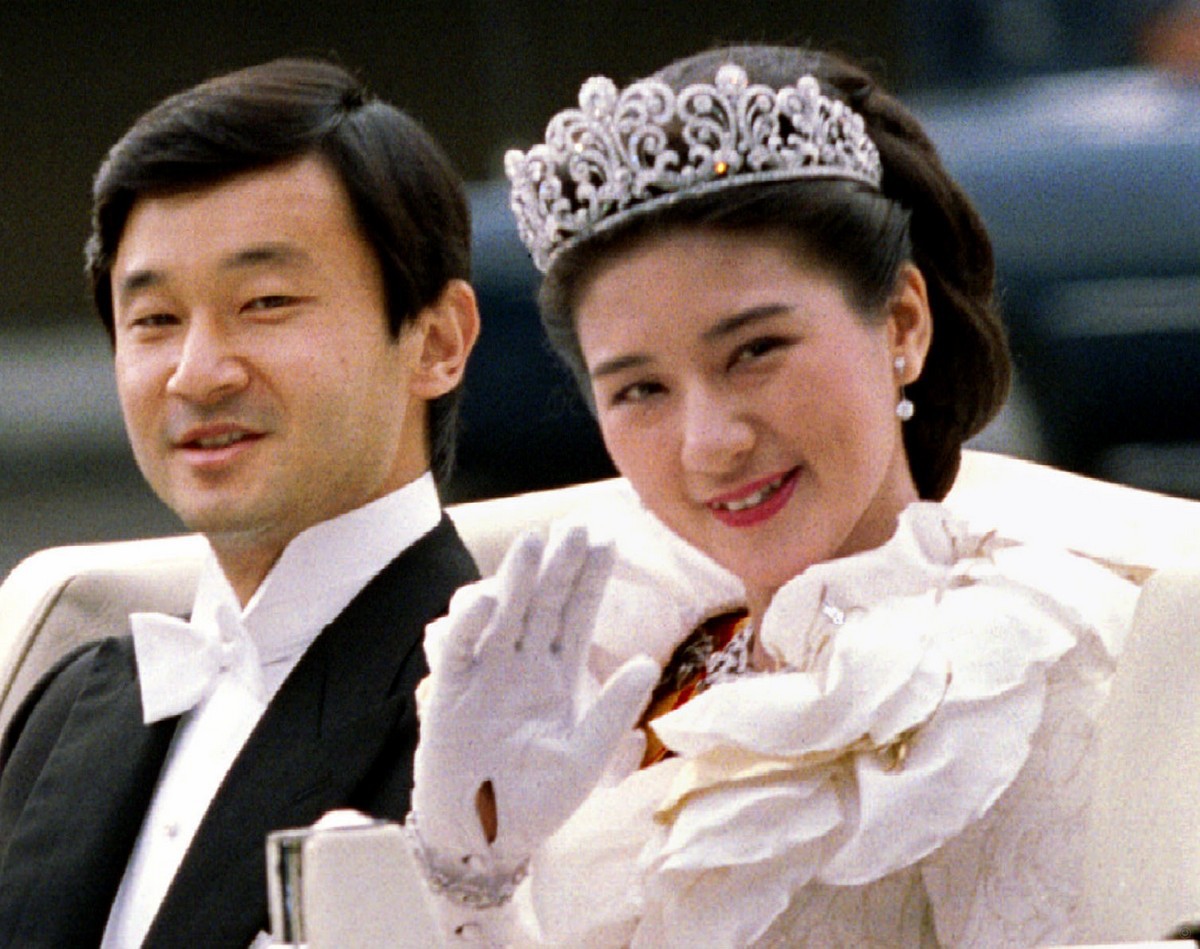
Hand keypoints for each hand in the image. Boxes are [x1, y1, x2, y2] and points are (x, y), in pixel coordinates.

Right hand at [412, 525, 659, 868]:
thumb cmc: (535, 800)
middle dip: (559, 566)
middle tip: (575, 526)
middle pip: (542, 605)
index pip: (576, 616)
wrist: (484, 839)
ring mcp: (485, 676)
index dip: (591, 580)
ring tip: (535, 541)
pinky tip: (489, 601)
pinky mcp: (451, 695)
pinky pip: (460, 653)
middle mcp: (521, 666)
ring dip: (517, 580)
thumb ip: (613, 710)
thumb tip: (650, 661)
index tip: (607, 541)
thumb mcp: (585, 757)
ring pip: (504, 617)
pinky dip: (471, 627)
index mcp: (555, 676)